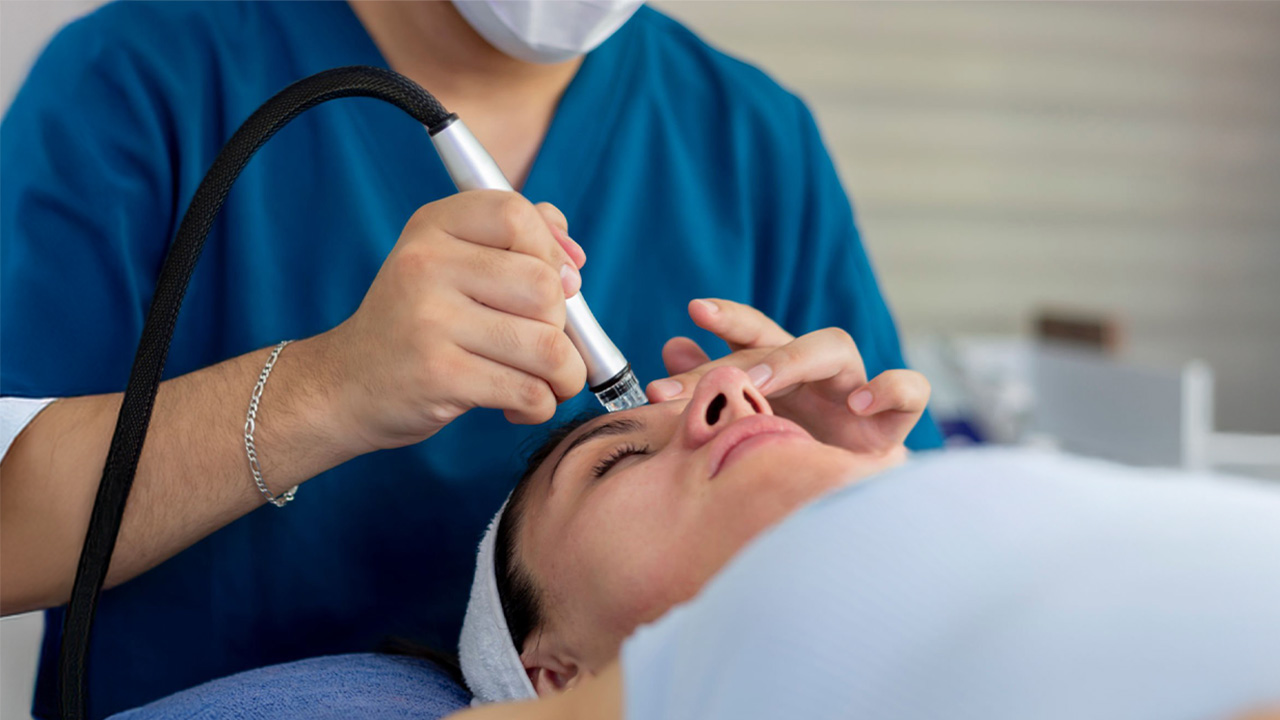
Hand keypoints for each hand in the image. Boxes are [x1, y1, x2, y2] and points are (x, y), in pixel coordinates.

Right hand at [319, 191, 588, 451]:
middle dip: (562, 324)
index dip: (553, 252)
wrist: (345, 385)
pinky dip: (541, 406)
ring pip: (547, 346)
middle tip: (539, 343)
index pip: (516, 215)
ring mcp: (429, 320)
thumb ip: (513, 240)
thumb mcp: (450, 263)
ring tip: (545, 382)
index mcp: (433, 226)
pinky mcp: (439, 375)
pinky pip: (529, 391)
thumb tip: (574, 257)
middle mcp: (426, 264)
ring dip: (563, 374)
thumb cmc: (416, 325)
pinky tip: (517, 407)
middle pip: (544, 286)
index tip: (560, 283)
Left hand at [646, 299, 928, 457]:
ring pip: (836, 347)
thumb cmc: (792, 463)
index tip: (695, 310)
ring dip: (796, 359)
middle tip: (685, 387)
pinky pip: (909, 389)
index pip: (751, 333)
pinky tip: (859, 406)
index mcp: (779, 372)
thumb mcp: (745, 430)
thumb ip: (710, 390)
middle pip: (776, 342)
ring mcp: (856, 391)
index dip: (727, 317)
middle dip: (730, 362)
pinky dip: (889, 389)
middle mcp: (815, 373)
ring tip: (759, 381)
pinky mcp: (893, 425)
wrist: (843, 511)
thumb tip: (673, 347)